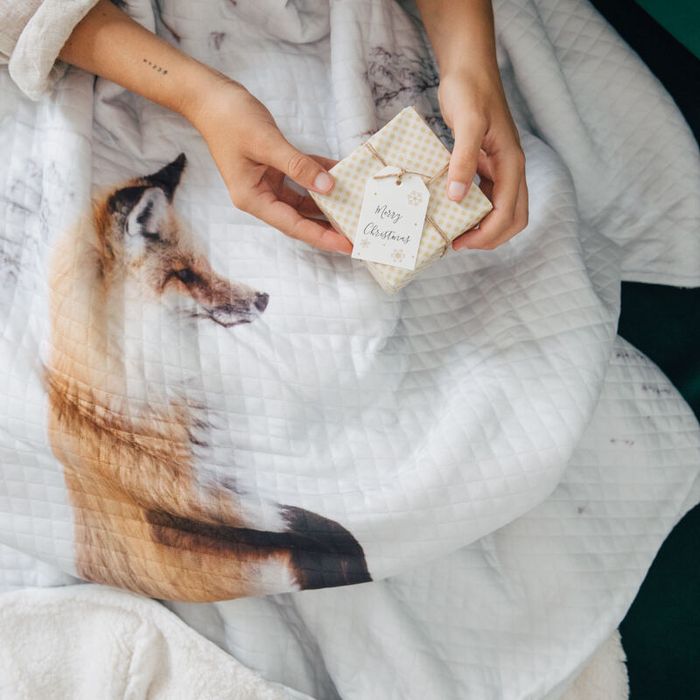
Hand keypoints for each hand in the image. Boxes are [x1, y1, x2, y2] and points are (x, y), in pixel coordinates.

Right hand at [186, 76, 351, 254]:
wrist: (208, 96)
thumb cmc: (230, 119)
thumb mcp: (267, 143)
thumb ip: (298, 166)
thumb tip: (327, 187)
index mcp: (253, 198)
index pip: (293, 225)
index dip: (322, 237)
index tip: (346, 245)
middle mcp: (260, 196)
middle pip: (300, 218)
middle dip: (328, 226)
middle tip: (357, 233)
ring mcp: (266, 182)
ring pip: (303, 200)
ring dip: (327, 202)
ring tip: (354, 208)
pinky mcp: (273, 167)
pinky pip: (301, 177)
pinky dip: (319, 175)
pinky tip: (341, 173)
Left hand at [438, 69, 527, 250]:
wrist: (469, 68)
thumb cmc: (470, 91)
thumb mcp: (466, 124)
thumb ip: (463, 160)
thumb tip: (458, 198)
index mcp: (512, 164)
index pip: (508, 214)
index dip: (486, 235)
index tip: (459, 243)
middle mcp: (511, 169)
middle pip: (512, 219)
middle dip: (489, 238)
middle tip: (459, 244)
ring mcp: (500, 167)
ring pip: (501, 210)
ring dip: (483, 227)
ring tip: (455, 234)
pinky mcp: (487, 163)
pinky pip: (487, 197)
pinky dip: (474, 210)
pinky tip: (452, 211)